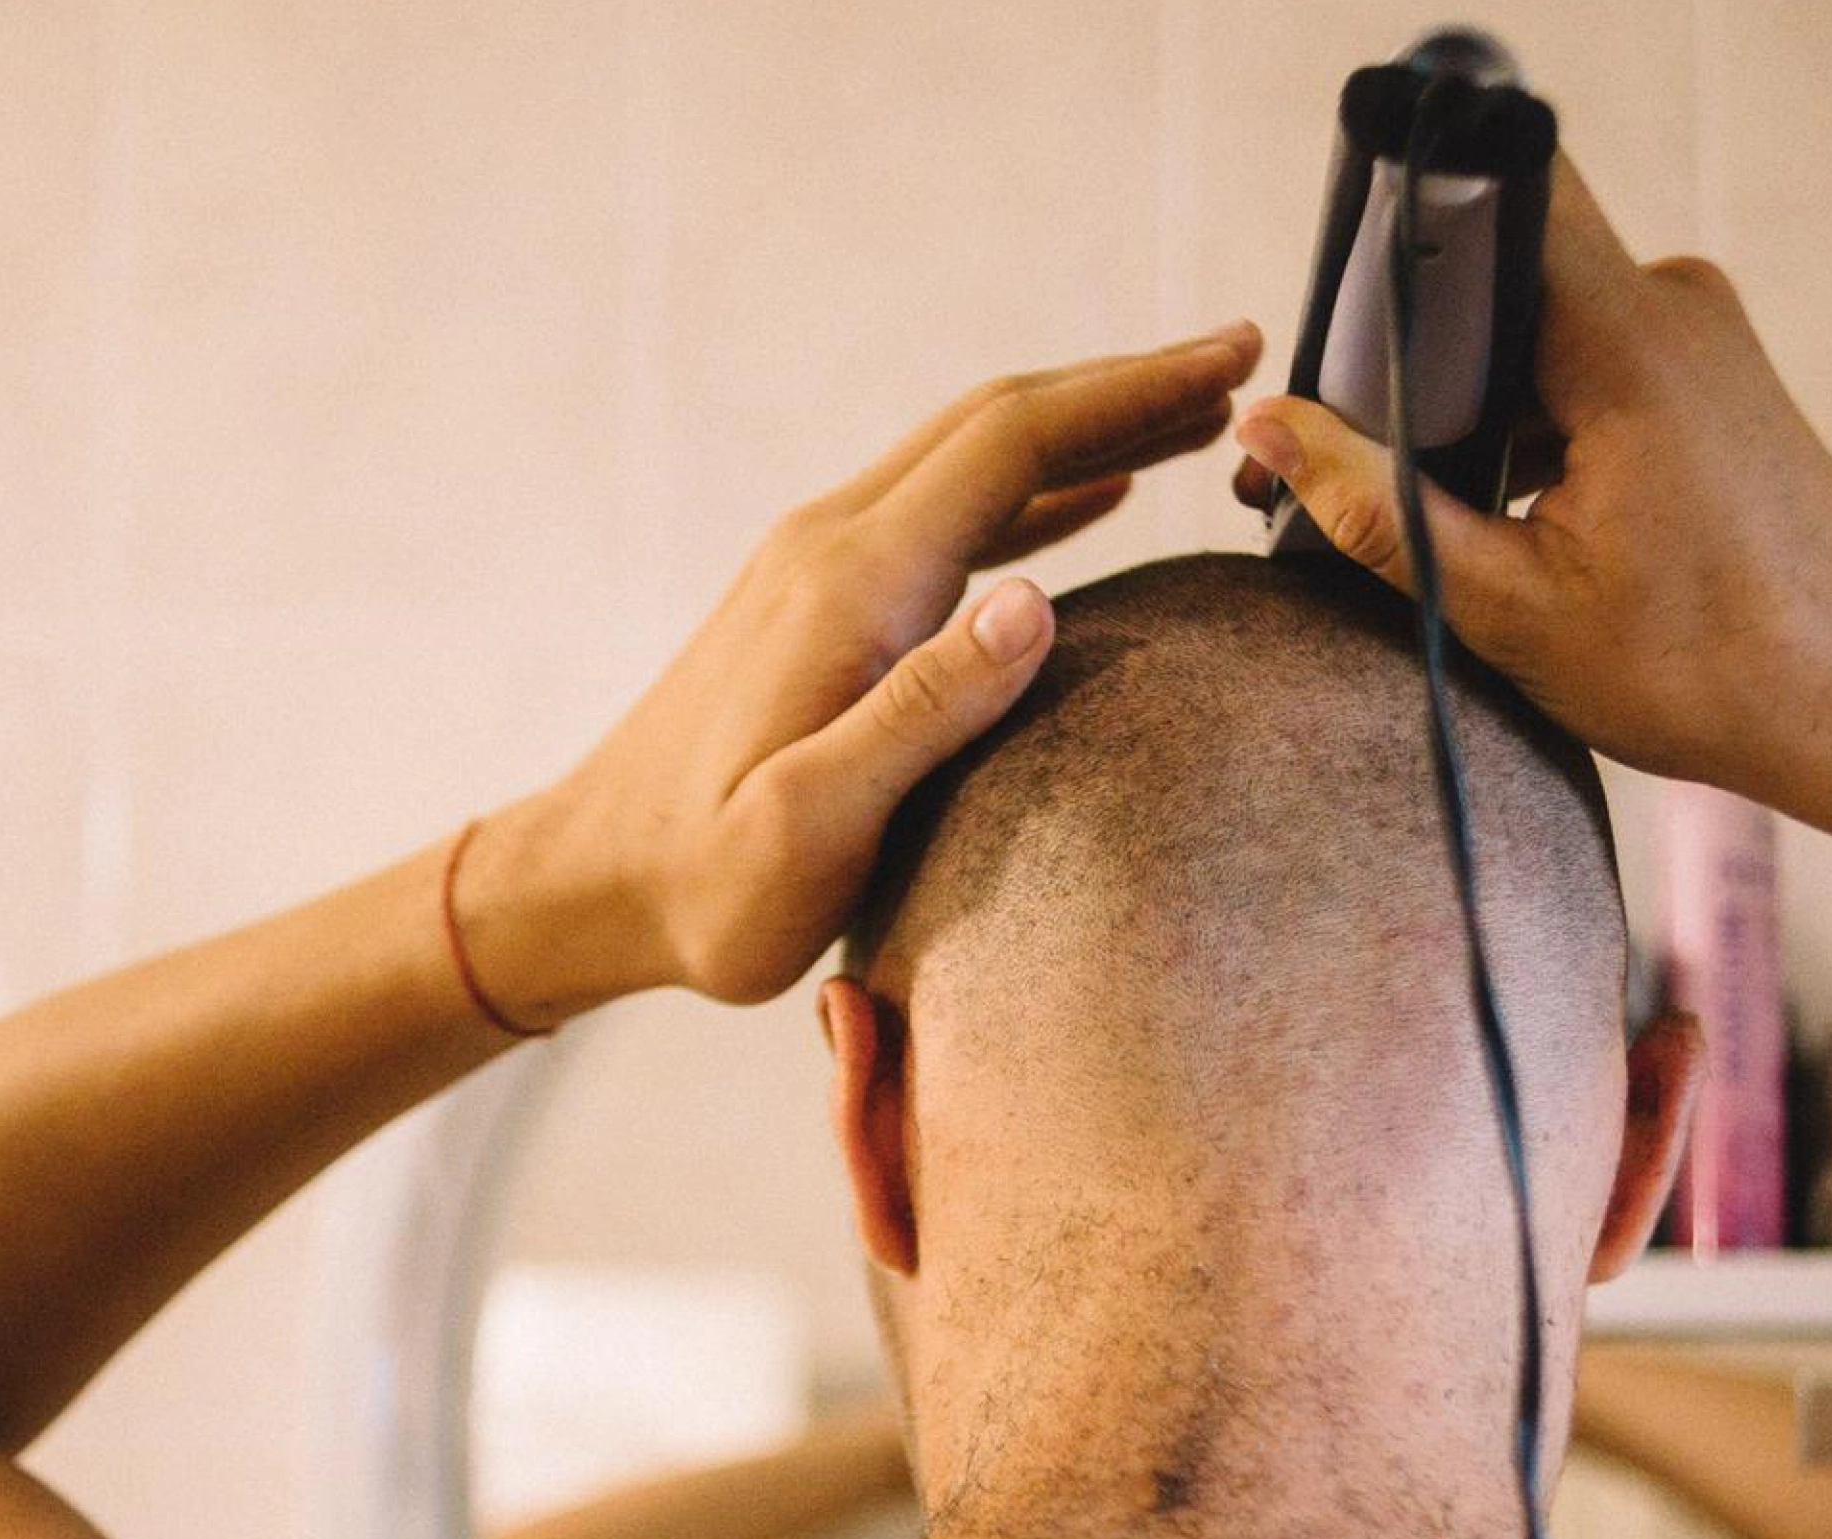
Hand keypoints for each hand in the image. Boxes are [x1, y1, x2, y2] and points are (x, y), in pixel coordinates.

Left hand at [473, 323, 1264, 1017]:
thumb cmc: (705, 887)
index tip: (1234, 358)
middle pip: (1001, 421)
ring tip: (1198, 412)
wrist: (586, 887)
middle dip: (1127, 382)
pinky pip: (949, 511)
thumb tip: (1033, 603)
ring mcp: (821, 566)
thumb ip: (920, 714)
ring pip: (976, 456)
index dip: (1132, 393)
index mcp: (853, 584)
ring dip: (1090, 424)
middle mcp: (835, 546)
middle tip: (1244, 358)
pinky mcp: (818, 601)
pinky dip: (1041, 485)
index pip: (1014, 443)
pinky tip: (1098, 496)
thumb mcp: (811, 826)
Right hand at [1232, 164, 1831, 856]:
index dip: (1395, 244)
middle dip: (1414, 350)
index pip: (1494, 196)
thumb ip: (1376, 507)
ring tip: (1433, 504)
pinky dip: (1529, 415)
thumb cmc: (1714, 673)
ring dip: (1470, 395)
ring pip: (1535, 317)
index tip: (1338, 348)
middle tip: (1356, 459)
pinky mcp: (1709, 371)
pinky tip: (1507, 509)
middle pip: (1497, 262)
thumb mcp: (1508, 606)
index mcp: (1628, 342)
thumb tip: (1272, 427)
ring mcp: (1699, 332)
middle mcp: (1673, 305)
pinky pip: (1585, 352)